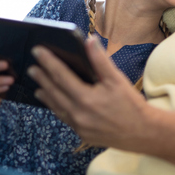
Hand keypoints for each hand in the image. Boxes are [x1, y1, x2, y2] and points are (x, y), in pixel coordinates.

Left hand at [30, 37, 174, 174]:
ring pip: (56, 107)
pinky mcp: (82, 134)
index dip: (48, 62)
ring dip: (45, 94)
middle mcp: (78, 113)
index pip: (61, 76)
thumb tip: (89, 41)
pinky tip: (54, 103)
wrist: (143, 133)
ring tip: (37, 85)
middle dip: (42, 78)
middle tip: (32, 67)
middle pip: (54, 92)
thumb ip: (100, 60)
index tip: (38, 51)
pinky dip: (56, 108)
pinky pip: (64, 118)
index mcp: (86, 98)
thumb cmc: (131, 104)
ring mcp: (78, 126)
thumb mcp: (117, 79)